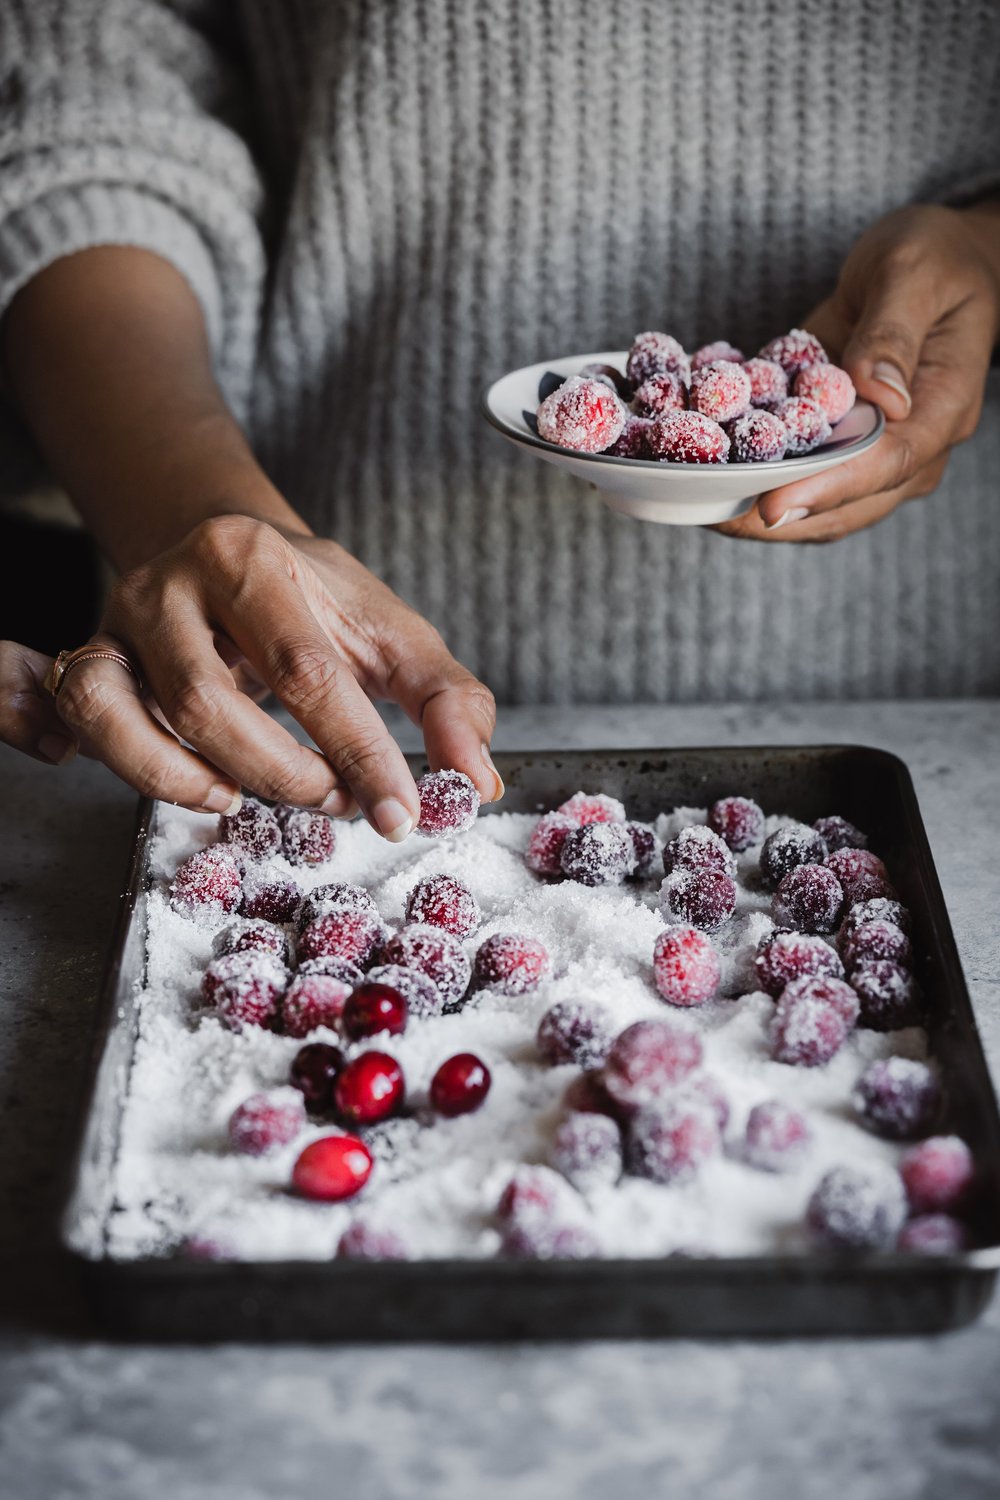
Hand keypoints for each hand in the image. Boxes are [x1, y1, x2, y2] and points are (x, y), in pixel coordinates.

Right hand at [8, 517, 500, 838]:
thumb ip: (447, 700)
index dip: (359, 752)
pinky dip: (134, 770)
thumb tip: (476, 782)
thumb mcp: (392, 633)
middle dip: (284, 775)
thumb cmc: (316, 602)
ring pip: (136, 717)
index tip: (398, 812)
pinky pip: (87, 719)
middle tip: (336, 801)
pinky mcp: (94, 657)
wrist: (229, 550)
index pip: (308, 672)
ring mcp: (126, 622)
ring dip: (204, 782)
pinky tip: (200, 790)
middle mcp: (178, 584)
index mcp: (260, 561)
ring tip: (259, 798)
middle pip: (212, 703)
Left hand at [715, 202, 999, 541]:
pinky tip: (703, 465)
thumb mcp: (915, 273)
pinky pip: (796, 469)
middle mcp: (910, 444)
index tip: (771, 506)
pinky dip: (752, 472)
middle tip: (713, 517)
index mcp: (942, 409)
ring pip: (816, 499)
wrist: (937, 262)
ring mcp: (873, 449)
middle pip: (846, 505)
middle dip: (778, 516)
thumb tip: (875, 392)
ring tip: (697, 501)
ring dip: (756, 504)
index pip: (886, 465)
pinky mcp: (837, 439)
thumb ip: (892, 332)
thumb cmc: (938, 258)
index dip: (826, 490)